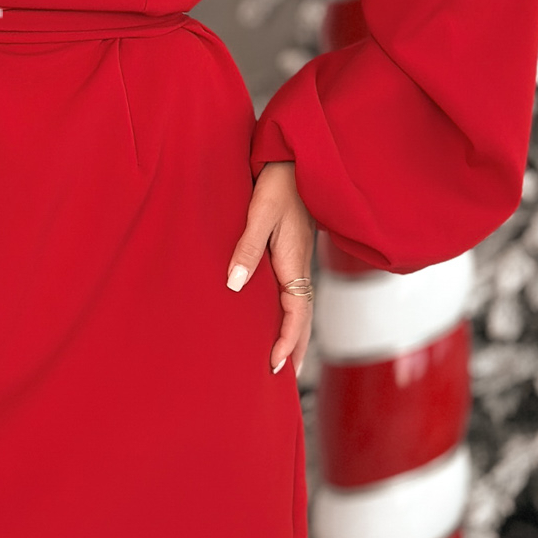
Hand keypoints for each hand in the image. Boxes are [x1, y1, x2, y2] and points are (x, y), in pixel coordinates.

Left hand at [226, 159, 315, 378]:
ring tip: (286, 360)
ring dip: (295, 335)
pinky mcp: (294, 252)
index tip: (276, 366)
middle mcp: (300, 266)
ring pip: (301, 307)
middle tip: (284, 378)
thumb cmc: (278, 184)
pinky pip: (296, 292)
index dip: (287, 341)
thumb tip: (235, 285)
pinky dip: (292, 315)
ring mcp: (299, 260)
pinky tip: (281, 318)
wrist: (298, 159)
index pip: (295, 313)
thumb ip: (247, 248)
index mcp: (295, 261)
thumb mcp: (260, 214)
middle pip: (302, 318)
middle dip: (295, 348)